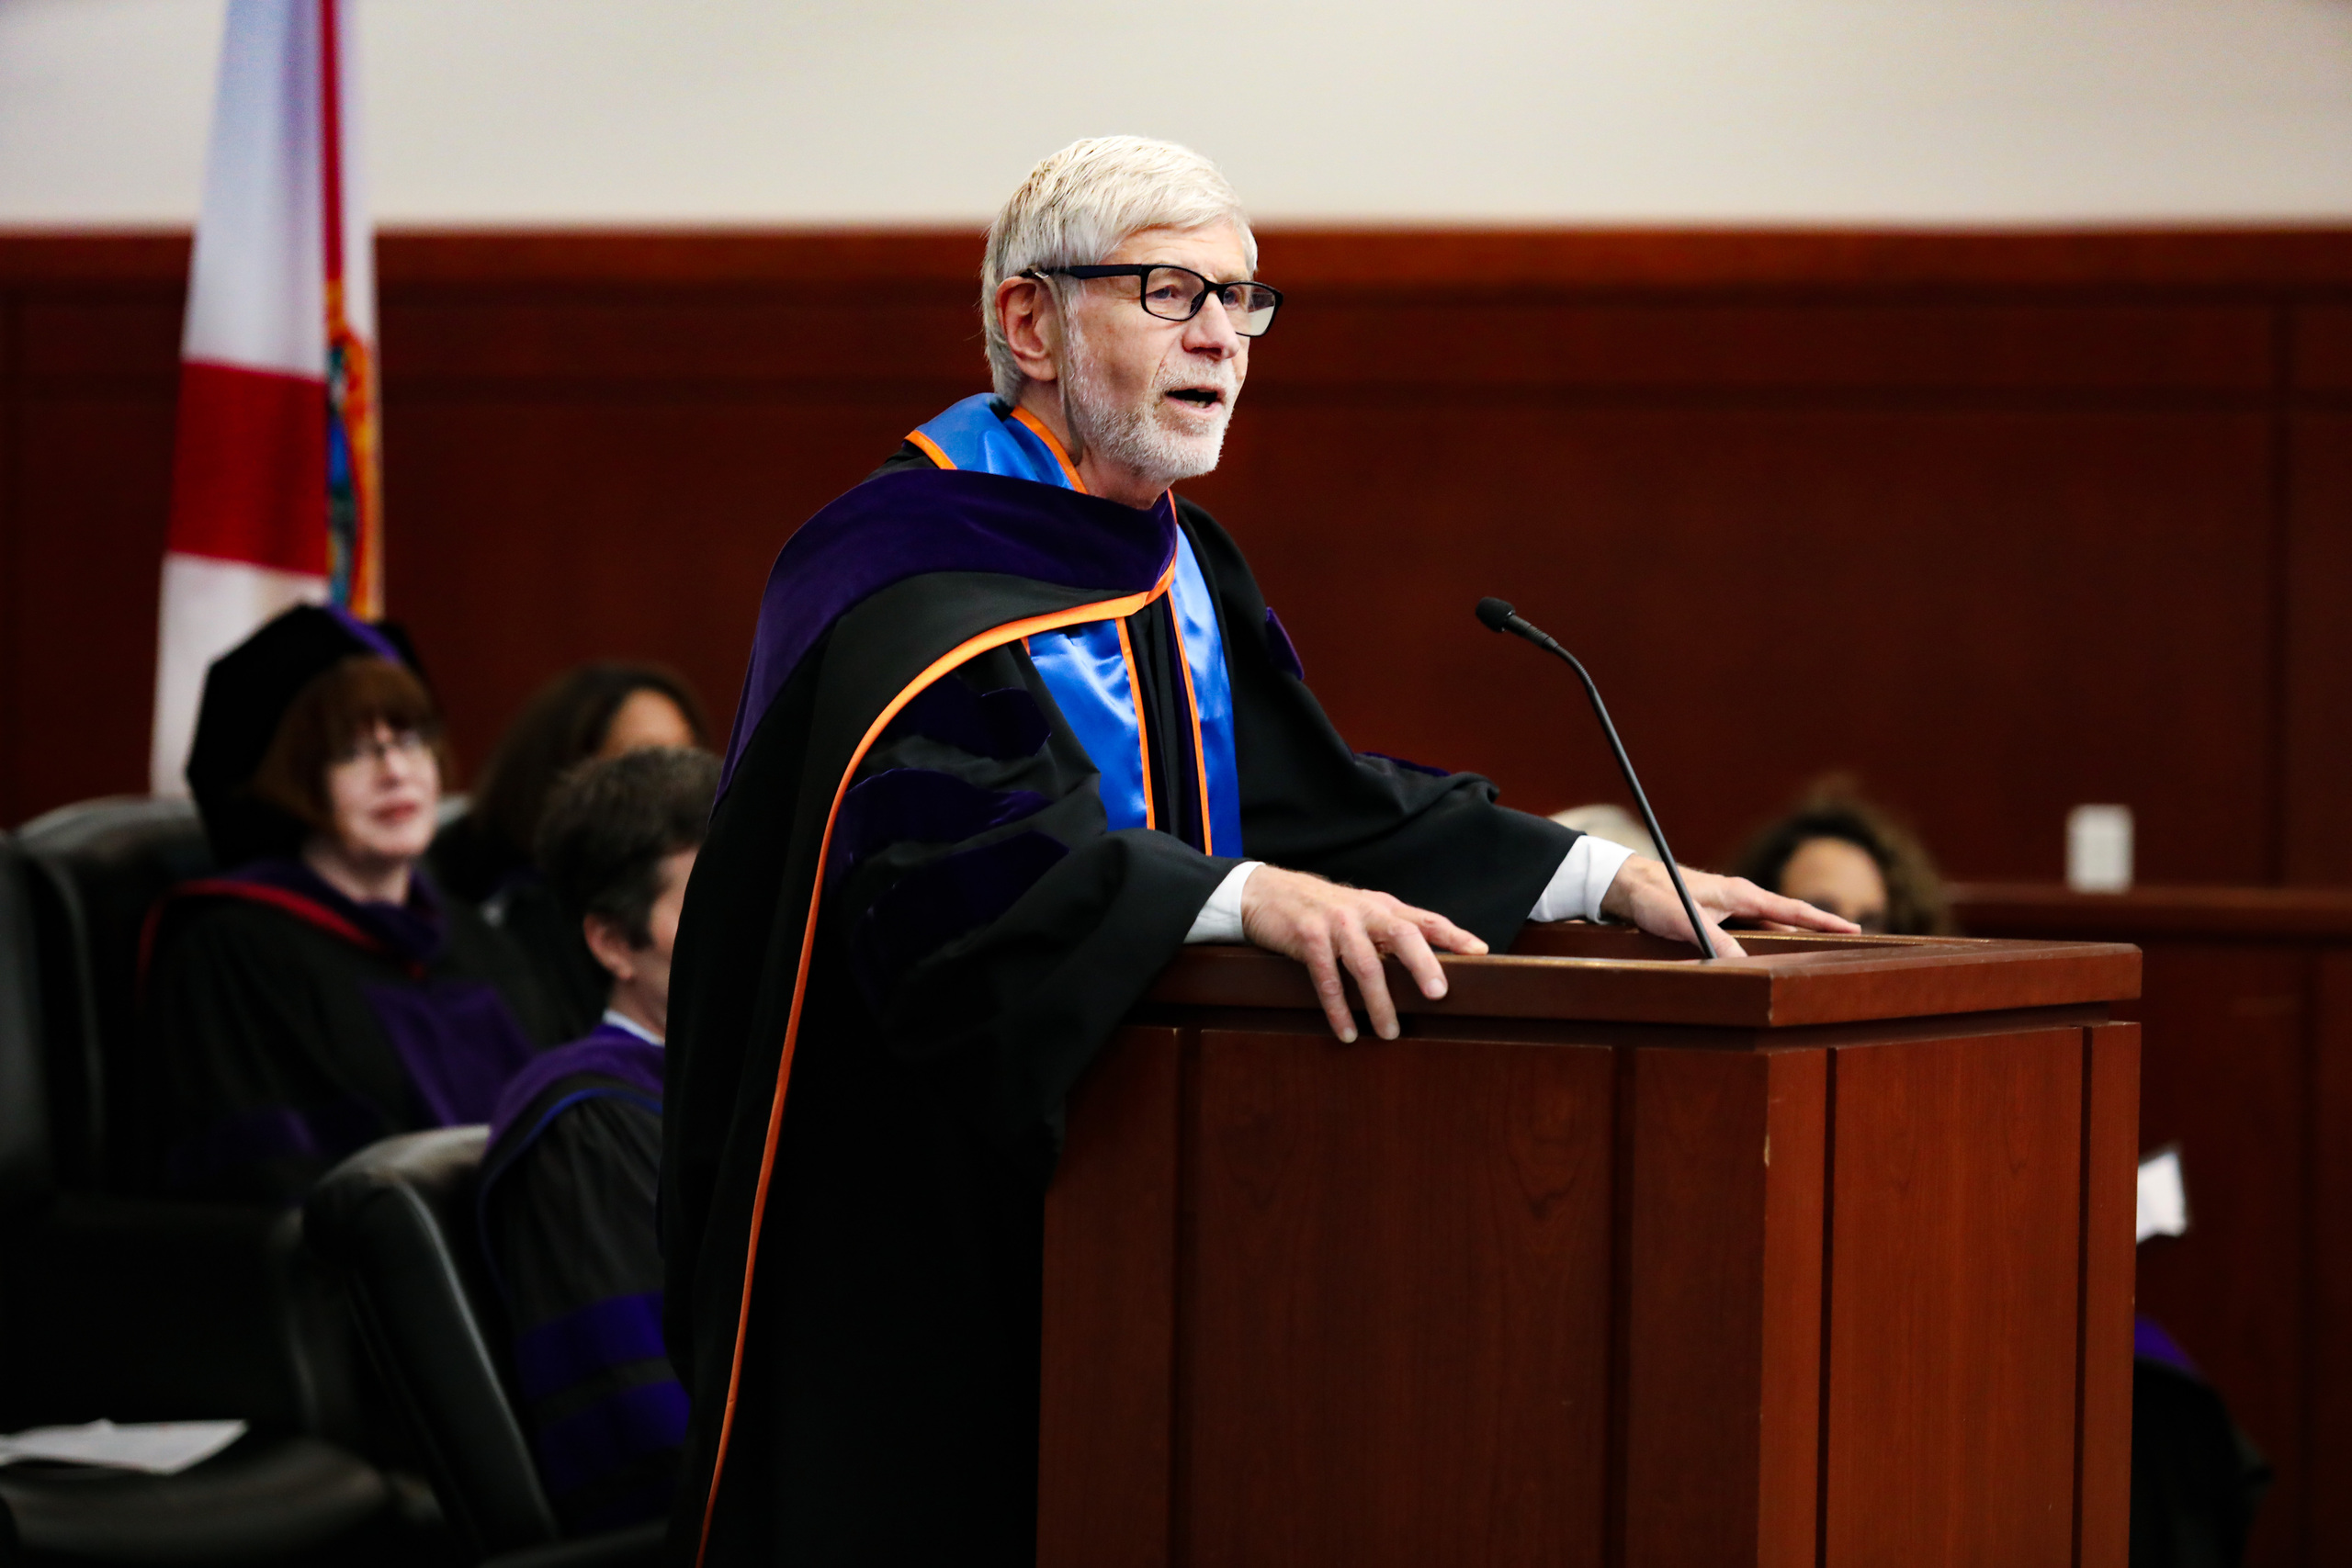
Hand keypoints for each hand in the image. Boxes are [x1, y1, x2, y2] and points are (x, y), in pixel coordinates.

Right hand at [1240, 866, 1487, 1041]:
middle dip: (1423, 965)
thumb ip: (1389, 929)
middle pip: (1402, 936)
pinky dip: (1338, 1008)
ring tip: (1390, 1032)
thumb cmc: (1320, 909)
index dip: (1453, 935)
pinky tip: (1347, 1031)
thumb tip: (1427, 961)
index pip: (1425, 919)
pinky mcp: (1308, 937)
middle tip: (1438, 994)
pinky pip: (1327, 978)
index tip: (1480, 952)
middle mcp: (1363, 912)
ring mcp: (1335, 923)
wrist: (1265, 893)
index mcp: (1381, 907)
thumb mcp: (1359, 911)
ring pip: (1365, 964)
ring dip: (1379, 1002)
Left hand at [1597, 856, 1859, 957]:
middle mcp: (1740, 898)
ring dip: (1791, 941)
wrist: (1626, 884)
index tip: (1856, 929)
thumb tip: (1742, 964)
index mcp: (1741, 893)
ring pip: (1769, 928)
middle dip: (1817, 933)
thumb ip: (1712, 941)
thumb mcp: (1684, 920)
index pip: (1792, 909)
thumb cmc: (1654, 896)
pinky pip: (1750, 933)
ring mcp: (1728, 907)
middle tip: (1848, 949)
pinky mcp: (1715, 917)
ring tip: (1816, 959)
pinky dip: (1766, 944)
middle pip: (1787, 920)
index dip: (1824, 921)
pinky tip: (1769, 960)